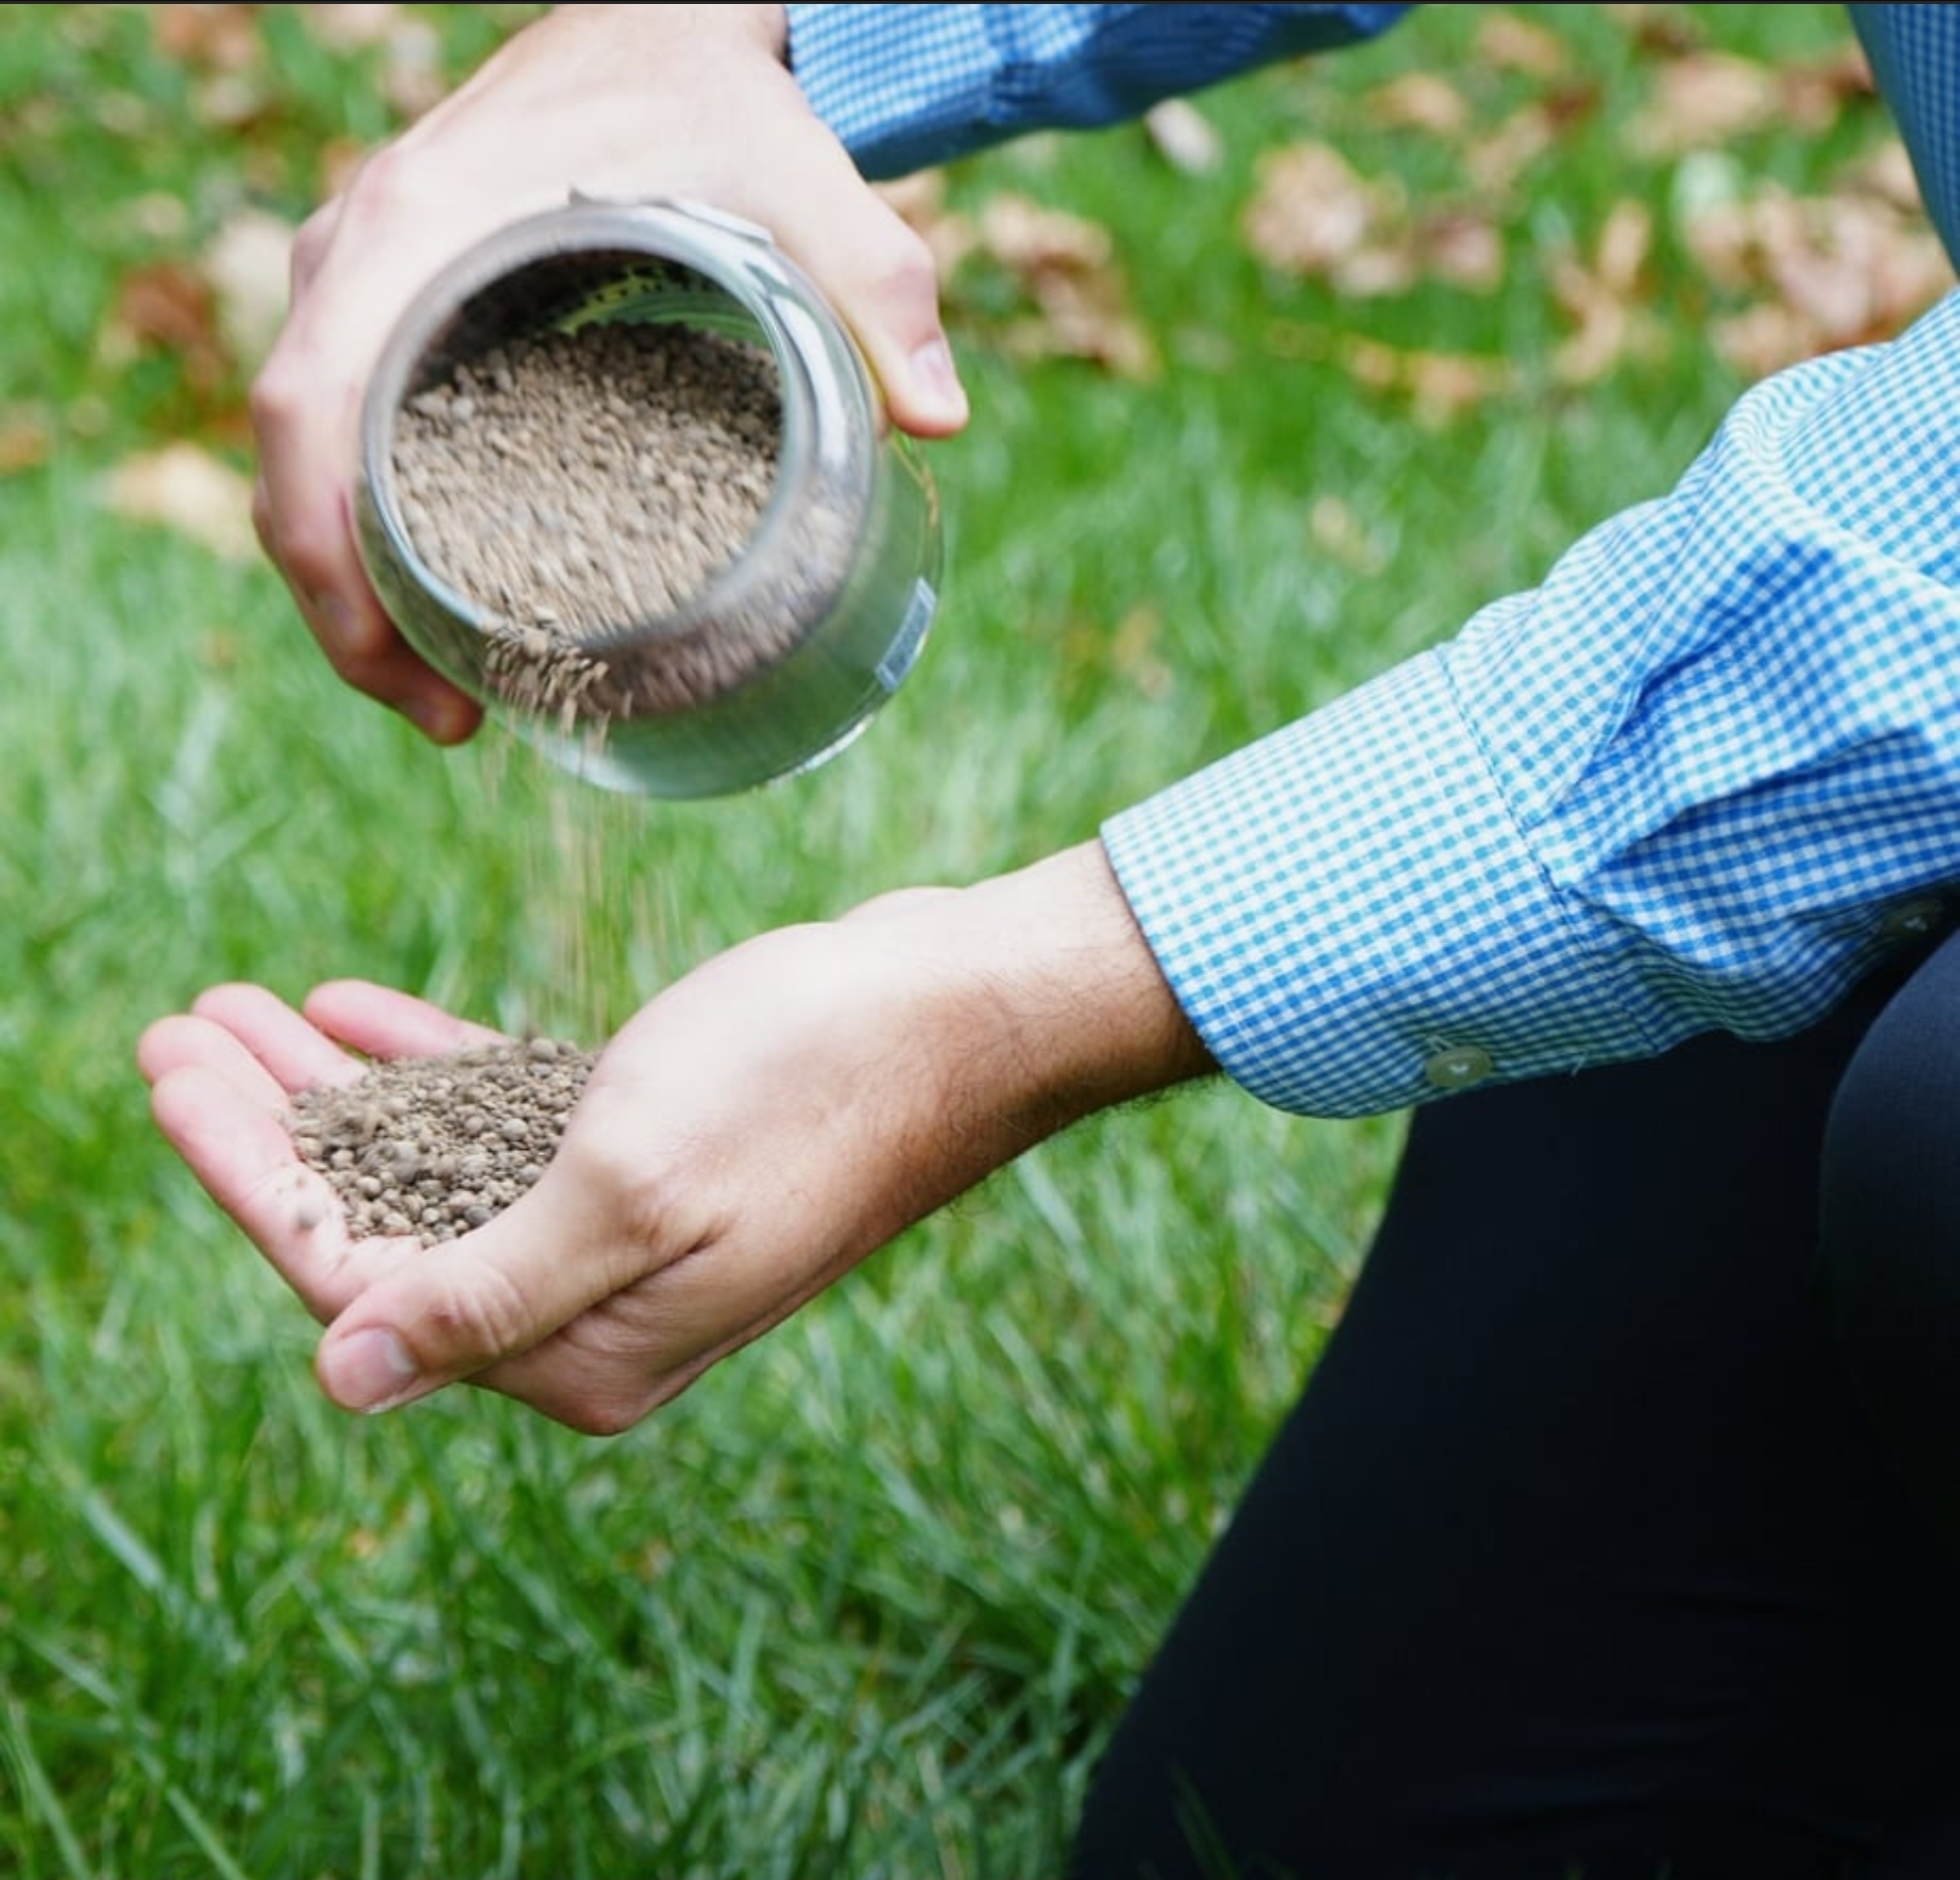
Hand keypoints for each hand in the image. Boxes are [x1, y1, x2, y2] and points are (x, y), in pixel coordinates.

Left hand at [136, 843, 1212, 1432]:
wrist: (961, 1016)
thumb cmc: (810, 1085)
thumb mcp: (634, 1185)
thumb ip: (486, 1289)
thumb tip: (345, 1381)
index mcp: (584, 1346)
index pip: (365, 1279)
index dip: (254, 1177)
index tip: (167, 1075)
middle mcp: (595, 1310)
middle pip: (385, 1223)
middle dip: (272, 1128)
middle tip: (174, 1028)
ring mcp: (626, 1235)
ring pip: (434, 1165)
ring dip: (335, 1090)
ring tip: (240, 1006)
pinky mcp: (651, 1161)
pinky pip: (505, 1124)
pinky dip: (431, 1068)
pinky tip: (359, 1012)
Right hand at [250, 2, 969, 742]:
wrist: (660, 18)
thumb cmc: (713, 93)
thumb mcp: (801, 177)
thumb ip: (874, 285)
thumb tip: (941, 421)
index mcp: (421, 231)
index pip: (309, 407)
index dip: (326, 556)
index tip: (397, 673)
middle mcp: (364, 255)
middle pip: (297, 459)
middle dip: (347, 612)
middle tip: (453, 723)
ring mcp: (367, 275)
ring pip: (314, 452)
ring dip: (358, 583)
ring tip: (455, 695)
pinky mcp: (396, 297)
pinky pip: (347, 423)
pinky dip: (378, 524)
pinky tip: (458, 603)